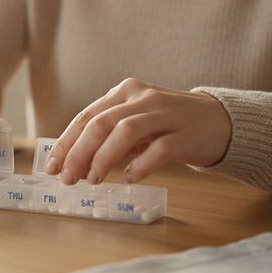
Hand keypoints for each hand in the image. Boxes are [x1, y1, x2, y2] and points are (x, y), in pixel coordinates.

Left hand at [43, 78, 231, 185]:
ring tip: (92, 180)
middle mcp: (143, 98)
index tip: (52, 166)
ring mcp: (166, 114)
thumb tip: (72, 163)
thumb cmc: (169, 125)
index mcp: (125, 92)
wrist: (219, 121)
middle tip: (68, 178)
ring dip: (103, 158)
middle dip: (79, 152)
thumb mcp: (136, 122)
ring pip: (126, 132)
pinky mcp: (186, 133)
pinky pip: (159, 149)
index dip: (66, 142)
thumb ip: (108, 136)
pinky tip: (128, 178)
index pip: (87, 116)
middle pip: (101, 123)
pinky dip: (140, 164)